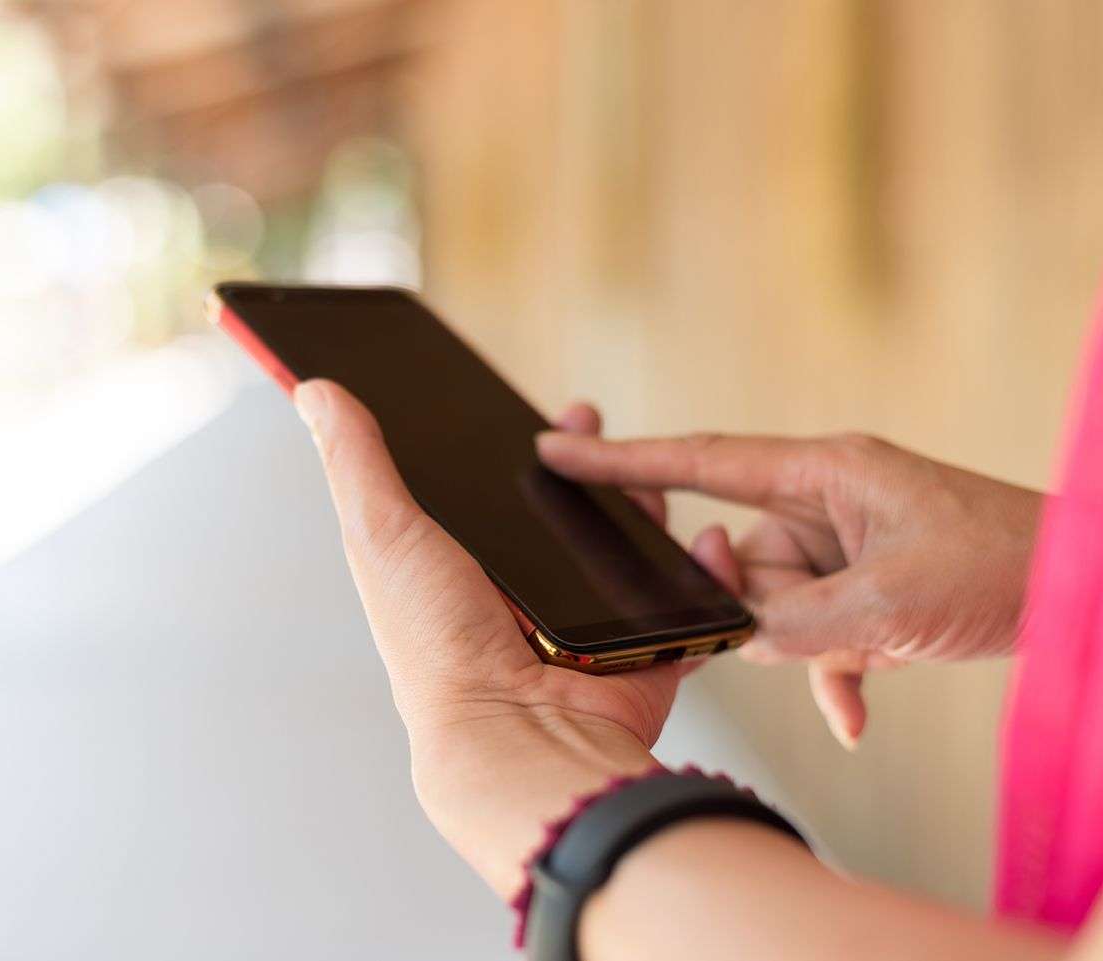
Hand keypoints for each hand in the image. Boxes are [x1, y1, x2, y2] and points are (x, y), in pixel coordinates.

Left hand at [293, 380, 740, 897]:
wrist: (516, 733)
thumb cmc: (438, 644)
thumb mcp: (383, 533)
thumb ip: (356, 461)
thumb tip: (312, 390)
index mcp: (464, 573)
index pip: (495, 498)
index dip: (516, 452)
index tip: (536, 412)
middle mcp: (525, 602)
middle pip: (566, 518)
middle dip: (587, 466)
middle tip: (589, 423)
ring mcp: (588, 631)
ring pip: (629, 552)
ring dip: (644, 507)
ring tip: (647, 472)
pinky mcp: (643, 655)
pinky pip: (688, 607)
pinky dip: (706, 574)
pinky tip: (705, 542)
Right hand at [536, 427, 1041, 748]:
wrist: (1087, 592)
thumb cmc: (1004, 567)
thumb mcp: (887, 603)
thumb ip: (790, 621)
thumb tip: (734, 635)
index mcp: (824, 471)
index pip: (702, 462)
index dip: (624, 461)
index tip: (558, 452)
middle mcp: (827, 501)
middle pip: (742, 558)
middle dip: (763, 607)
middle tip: (809, 622)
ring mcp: (846, 544)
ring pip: (776, 605)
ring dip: (812, 647)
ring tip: (869, 657)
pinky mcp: (866, 584)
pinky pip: (815, 628)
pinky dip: (832, 670)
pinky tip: (855, 713)